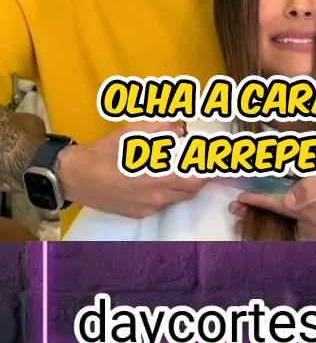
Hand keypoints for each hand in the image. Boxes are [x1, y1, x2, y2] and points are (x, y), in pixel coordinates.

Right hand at [56, 121, 206, 218]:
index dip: (208, 169)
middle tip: (195, 161)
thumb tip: (179, 129)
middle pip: (191, 191)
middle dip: (197, 176)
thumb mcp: (132, 131)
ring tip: (174, 167)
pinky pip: (160, 203)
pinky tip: (153, 178)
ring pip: (176, 198)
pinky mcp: (138, 214)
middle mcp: (156, 197)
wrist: (76, 177)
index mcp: (158, 178)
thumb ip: (160, 128)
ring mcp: (147, 208)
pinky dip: (165, 191)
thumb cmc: (104, 152)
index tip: (212, 159)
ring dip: (182, 184)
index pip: (197, 180)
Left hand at [229, 174, 315, 239]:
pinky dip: (281, 221)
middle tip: (233, 212)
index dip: (257, 203)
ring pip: (287, 226)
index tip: (239, 200)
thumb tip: (290, 202)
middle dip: (257, 217)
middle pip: (281, 223)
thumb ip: (314, 186)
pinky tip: (271, 213)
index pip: (279, 208)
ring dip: (267, 220)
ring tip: (244, 214)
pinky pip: (298, 227)